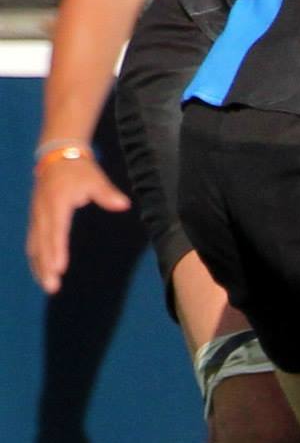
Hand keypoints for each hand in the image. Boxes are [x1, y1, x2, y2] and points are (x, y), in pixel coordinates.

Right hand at [26, 153, 130, 293]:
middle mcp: (42, 212)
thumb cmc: (79, 169)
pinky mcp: (35, 218)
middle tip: (52, 287)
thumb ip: (107, 194)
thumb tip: (123, 205)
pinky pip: (33, 241)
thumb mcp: (95, 178)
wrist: (57, 155)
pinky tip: (40, 271)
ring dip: (39, 266)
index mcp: (56, 203)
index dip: (57, 250)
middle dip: (46, 266)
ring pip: (34, 245)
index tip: (59, 268)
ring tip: (47, 285)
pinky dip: (36, 258)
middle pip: (42, 243)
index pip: (56, 230)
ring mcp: (36, 215)